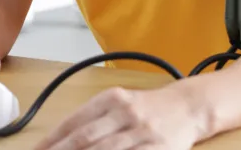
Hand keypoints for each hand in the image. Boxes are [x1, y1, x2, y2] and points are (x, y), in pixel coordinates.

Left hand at [34, 84, 204, 149]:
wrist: (188, 106)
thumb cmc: (147, 107)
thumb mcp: (118, 103)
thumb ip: (92, 120)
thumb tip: (59, 142)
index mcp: (111, 99)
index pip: (74, 122)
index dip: (52, 141)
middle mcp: (125, 114)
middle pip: (86, 139)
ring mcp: (143, 133)